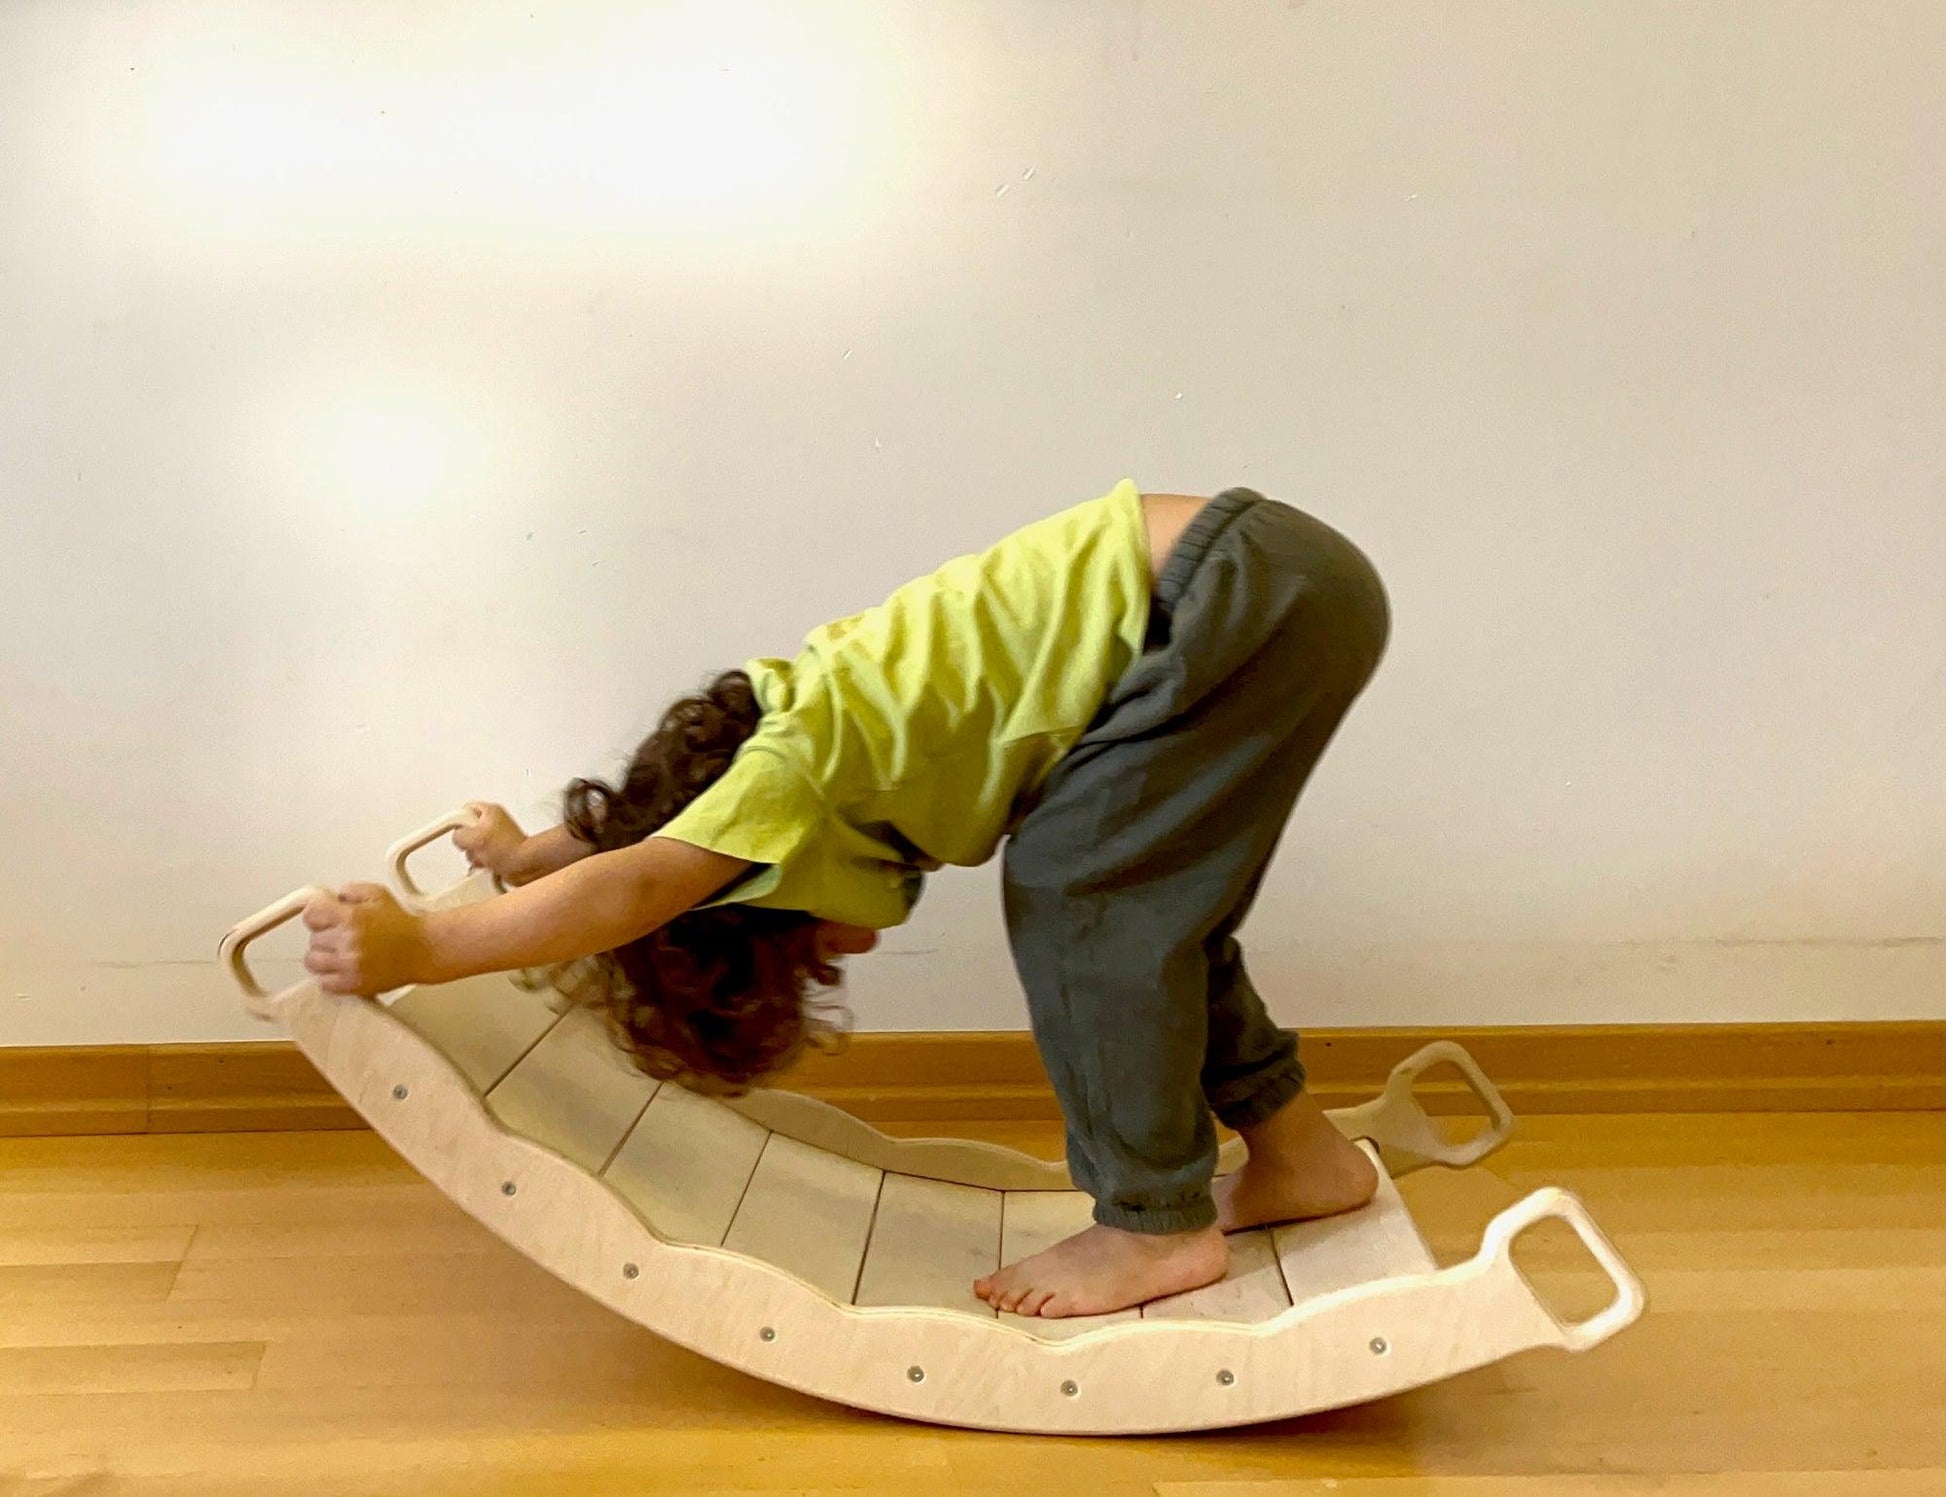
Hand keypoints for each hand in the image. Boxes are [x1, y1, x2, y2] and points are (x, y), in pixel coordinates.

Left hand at [302, 884, 432, 996]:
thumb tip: (332, 898)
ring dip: (323, 957)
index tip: (325, 919)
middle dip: (325, 936)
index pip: (310, 915)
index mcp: (351, 916)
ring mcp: (349, 964)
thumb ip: (351, 890)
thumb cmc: (401, 923)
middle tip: (341, 937)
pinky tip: (342, 969)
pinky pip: (323, 983)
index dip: (317, 916)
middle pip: (312, 939)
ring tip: (338, 954)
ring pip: (312, 961)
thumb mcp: (378, 894)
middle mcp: (347, 940)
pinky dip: (329, 977)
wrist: (422, 949)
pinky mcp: (353, 984)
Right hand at [453, 802, 527, 879]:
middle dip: (467, 843)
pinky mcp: (498, 852)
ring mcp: (496, 839)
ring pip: (473, 847)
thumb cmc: (510, 848)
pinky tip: (487, 864)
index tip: (452, 830)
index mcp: (490, 811)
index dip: (457, 820)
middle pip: (467, 831)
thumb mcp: (476, 838)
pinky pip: (481, 857)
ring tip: (484, 857)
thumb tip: (457, 838)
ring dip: (475, 855)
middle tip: (475, 846)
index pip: (465, 810)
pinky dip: (481, 862)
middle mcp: (493, 823)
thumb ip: (460, 834)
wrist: (526, 866)